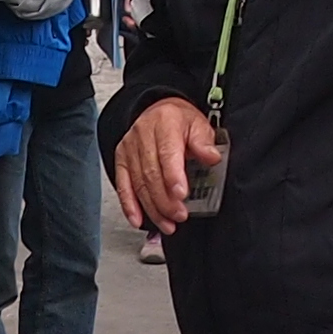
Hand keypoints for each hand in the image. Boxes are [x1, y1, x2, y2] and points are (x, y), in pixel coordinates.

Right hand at [111, 96, 221, 231]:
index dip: (173, 176)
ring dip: (152, 208)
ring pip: (138, 184)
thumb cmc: (180, 121)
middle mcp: (142, 134)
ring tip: (168, 223)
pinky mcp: (121, 160)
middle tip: (179, 215)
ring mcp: (129, 148)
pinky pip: (123, 186)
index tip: (181, 194)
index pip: (167, 153)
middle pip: (151, 173)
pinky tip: (138, 220)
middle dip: (165, 199)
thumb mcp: (199, 124)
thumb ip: (204, 142)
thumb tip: (211, 156)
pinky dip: (130, 206)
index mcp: (165, 123)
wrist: (159, 110)